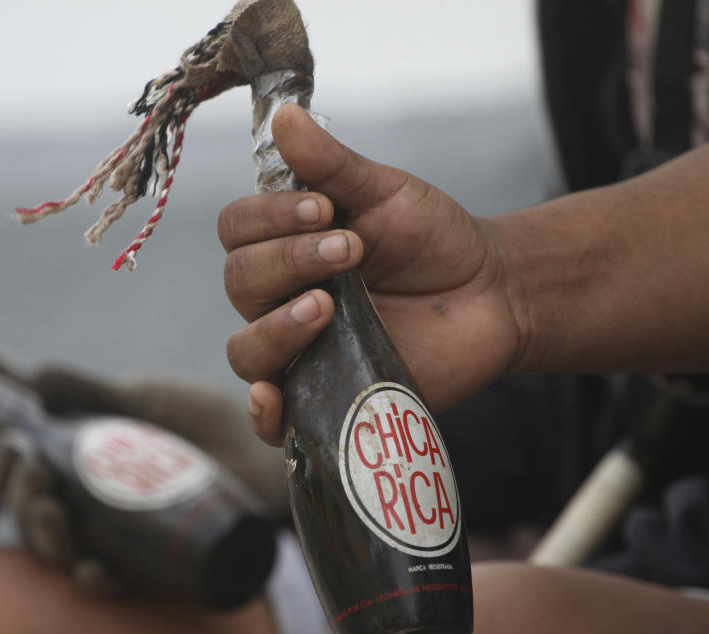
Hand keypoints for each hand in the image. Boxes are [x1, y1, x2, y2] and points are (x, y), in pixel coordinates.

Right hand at [220, 105, 522, 445]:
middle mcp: (280, 298)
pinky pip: (272, 420)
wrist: (494, 294)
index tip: (325, 207)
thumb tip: (283, 115)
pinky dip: (263, 413)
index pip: (236, 230)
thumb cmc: (435, 240)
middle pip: (238, 284)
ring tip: (327, 306)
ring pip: (246, 350)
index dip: (268, 218)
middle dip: (288, 261)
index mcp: (286, 244)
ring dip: (276, 326)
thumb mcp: (387, 193)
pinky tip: (275, 397)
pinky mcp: (324, 399)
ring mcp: (299, 351)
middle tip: (352, 250)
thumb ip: (332, 164)